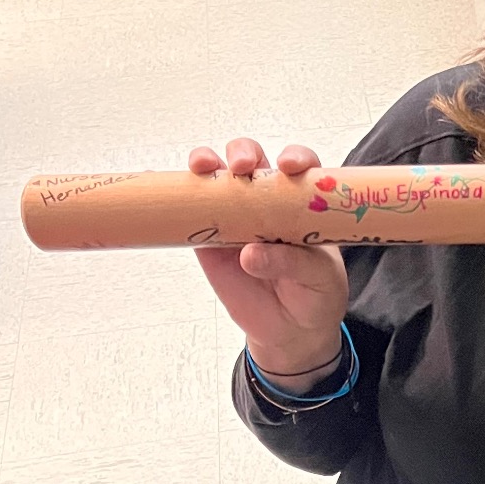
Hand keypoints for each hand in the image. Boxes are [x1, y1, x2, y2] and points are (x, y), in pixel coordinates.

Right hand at [189, 139, 347, 385]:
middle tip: (243, 168)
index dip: (295, 157)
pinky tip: (165, 189)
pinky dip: (177, 197)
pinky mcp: (209, 239)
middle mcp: (268, 201)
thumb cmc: (316, 293)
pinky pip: (191, 213)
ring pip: (217, 176)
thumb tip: (249, 254)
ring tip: (204, 169)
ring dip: (206, 162)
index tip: (290, 166)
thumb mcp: (319, 279)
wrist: (291, 330)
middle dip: (244, 154)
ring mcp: (235, 216)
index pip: (300, 166)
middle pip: (252, 160)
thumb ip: (292, 262)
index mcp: (303, 202)